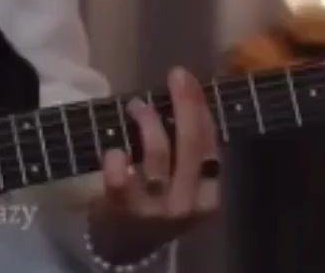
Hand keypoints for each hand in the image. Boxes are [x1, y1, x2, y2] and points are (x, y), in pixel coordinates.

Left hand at [88, 67, 220, 263]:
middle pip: (190, 143)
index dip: (200, 107)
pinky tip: (114, 148)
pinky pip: (120, 178)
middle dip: (185, 104)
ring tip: (137, 106)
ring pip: (157, 154)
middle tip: (176, 77)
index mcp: (209, 196)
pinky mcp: (122, 210)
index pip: (209, 143)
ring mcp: (154, 209)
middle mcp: (186, 203)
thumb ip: (188, 153)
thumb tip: (184, 98)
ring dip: (148, 122)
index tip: (188, 80)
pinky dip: (116, 157)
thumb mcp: (184, 185)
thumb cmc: (157, 204)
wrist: (124, 246)